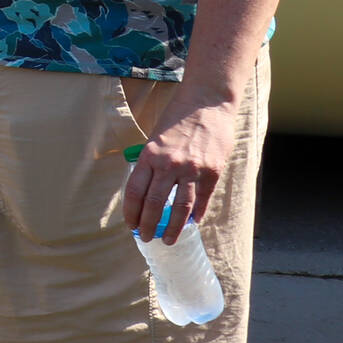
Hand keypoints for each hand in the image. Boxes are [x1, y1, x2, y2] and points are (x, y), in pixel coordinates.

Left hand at [124, 96, 238, 244]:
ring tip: (168, 240)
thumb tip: (146, 186)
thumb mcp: (154, 136)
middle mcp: (168, 164)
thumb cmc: (177, 117)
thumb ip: (150, 160)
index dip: (131, 212)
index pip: (134, 191)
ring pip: (180, 208)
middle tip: (146, 237)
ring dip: (173, 228)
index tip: (131, 224)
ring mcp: (191, 169)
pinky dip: (196, 213)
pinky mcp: (212, 172)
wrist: (207, 102)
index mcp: (149, 155)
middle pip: (154, 204)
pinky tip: (192, 222)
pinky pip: (202, 199)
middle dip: (148, 225)